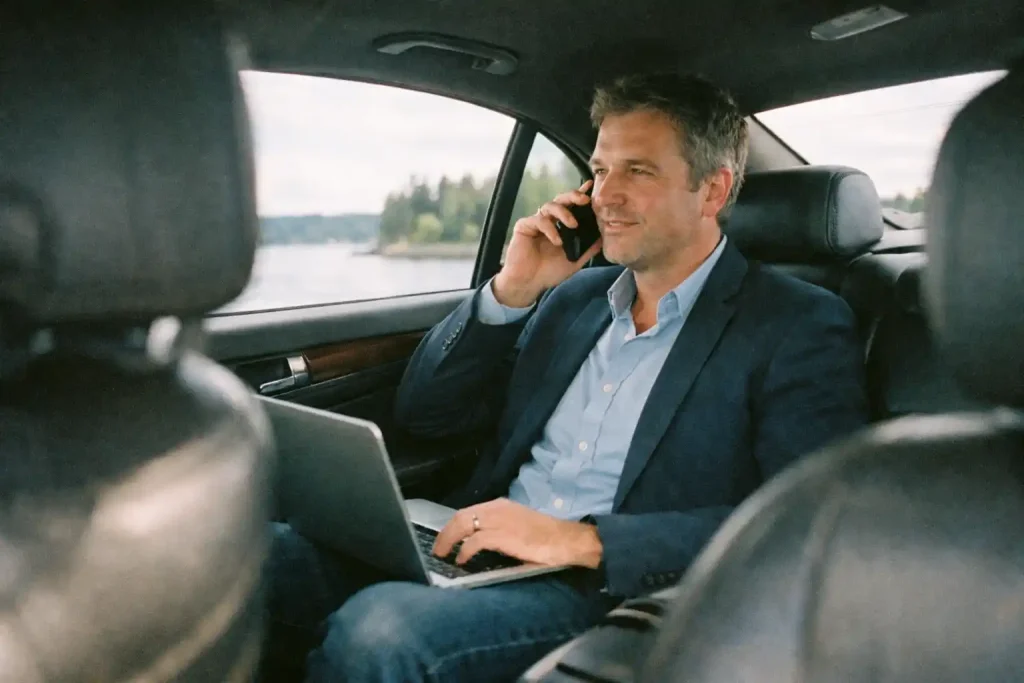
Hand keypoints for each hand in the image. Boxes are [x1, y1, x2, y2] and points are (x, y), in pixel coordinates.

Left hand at [432, 498, 602, 567]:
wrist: (566, 540)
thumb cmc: (546, 537)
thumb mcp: (518, 526)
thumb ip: (499, 529)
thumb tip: (478, 542)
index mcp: (501, 506)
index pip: (469, 511)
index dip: (453, 525)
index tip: (444, 538)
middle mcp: (498, 509)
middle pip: (461, 516)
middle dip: (445, 532)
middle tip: (437, 548)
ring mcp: (501, 522)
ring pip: (464, 525)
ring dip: (449, 540)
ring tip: (443, 554)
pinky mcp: (505, 536)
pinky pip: (476, 541)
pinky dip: (465, 549)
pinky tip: (462, 559)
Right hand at [493, 180, 603, 307]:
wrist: (528, 283)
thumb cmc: (548, 272)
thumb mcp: (575, 260)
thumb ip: (588, 249)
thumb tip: (604, 238)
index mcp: (561, 225)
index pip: (572, 206)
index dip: (580, 195)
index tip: (591, 186)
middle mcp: (549, 220)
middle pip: (561, 199)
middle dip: (574, 196)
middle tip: (585, 200)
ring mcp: (536, 222)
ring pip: (550, 205)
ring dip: (564, 213)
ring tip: (573, 225)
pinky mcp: (524, 226)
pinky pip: (539, 220)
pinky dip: (551, 229)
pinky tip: (557, 241)